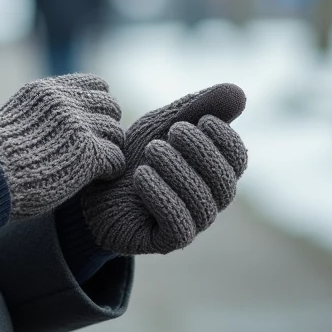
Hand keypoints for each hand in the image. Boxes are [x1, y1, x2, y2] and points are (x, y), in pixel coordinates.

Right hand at [0, 73, 125, 219]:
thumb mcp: (13, 118)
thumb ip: (38, 113)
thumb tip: (48, 123)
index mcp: (46, 91)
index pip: (96, 85)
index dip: (98, 106)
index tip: (90, 124)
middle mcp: (65, 102)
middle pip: (110, 107)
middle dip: (106, 128)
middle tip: (96, 148)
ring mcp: (78, 125)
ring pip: (116, 133)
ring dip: (108, 150)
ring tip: (95, 166)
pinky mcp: (88, 153)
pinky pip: (116, 158)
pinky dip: (110, 170)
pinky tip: (96, 179)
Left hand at [80, 83, 247, 254]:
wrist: (93, 186)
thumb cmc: (133, 154)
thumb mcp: (161, 124)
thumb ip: (196, 107)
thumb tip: (239, 91)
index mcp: (213, 171)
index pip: (238, 158)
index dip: (225, 138)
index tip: (200, 119)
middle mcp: (209, 200)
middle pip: (224, 181)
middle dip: (201, 151)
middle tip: (174, 131)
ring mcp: (192, 223)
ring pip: (202, 202)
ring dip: (178, 170)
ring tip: (152, 150)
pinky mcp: (167, 241)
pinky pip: (178, 224)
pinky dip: (161, 195)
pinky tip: (141, 175)